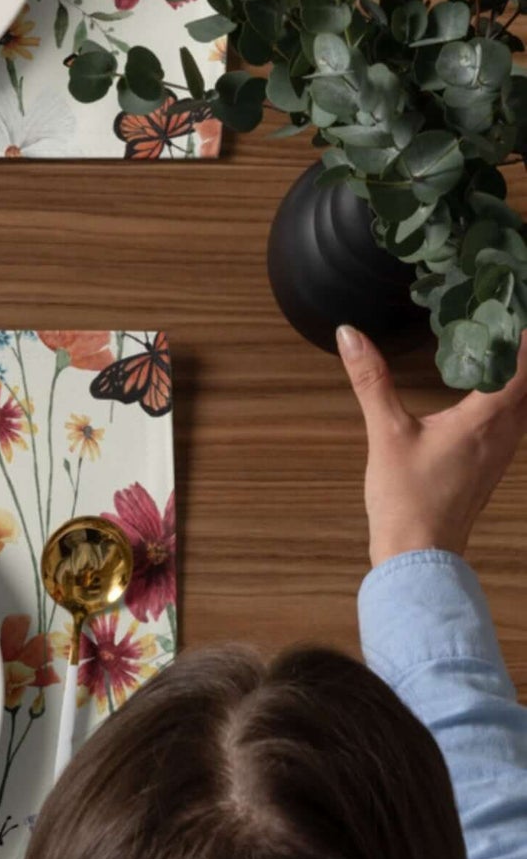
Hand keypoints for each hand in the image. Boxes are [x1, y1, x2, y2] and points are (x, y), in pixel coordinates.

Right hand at [337, 325, 526, 565]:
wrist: (419, 554)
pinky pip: (515, 420)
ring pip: (526, 401)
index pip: (524, 362)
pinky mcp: (492, 465)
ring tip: (499, 347)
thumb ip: (371, 381)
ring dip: (519, 374)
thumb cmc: (406, 498)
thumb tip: (350, 334)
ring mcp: (503, 451)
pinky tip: (487, 393)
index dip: (521, 332)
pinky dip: (511, 397)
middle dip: (521, 350)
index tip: (508, 304)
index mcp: (487, 417)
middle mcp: (506, 431)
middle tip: (501, 319)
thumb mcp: (386, 434)